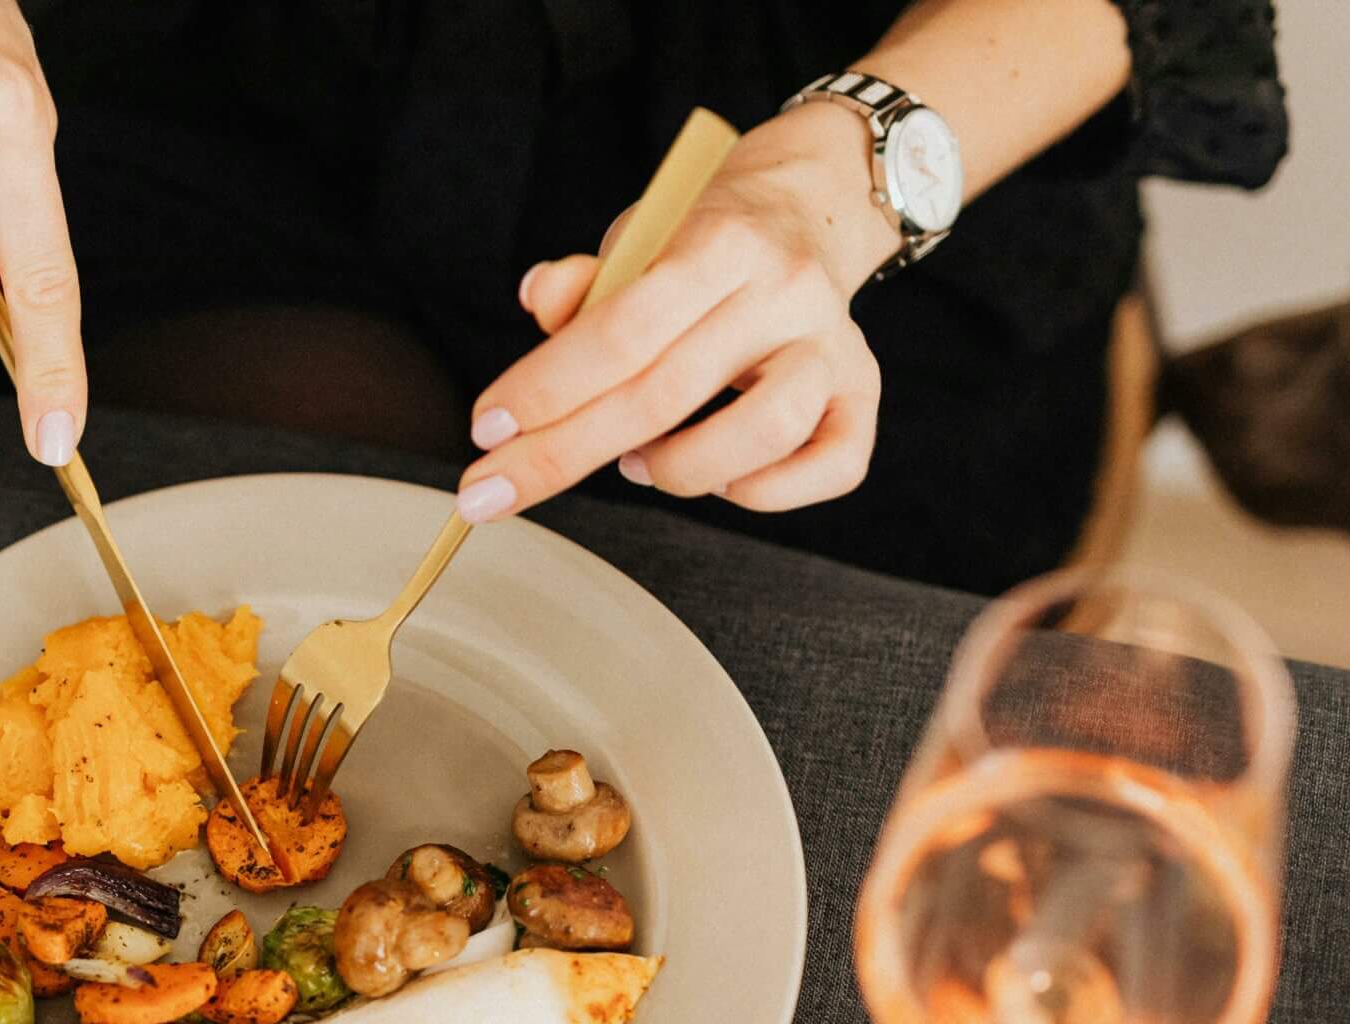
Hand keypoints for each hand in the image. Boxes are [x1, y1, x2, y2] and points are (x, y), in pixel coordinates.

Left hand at [456, 102, 900, 522]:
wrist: (809, 206)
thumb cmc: (704, 238)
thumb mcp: (637, 237)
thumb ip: (585, 281)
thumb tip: (540, 299)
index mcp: (720, 242)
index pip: (622, 329)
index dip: (547, 386)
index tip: (485, 428)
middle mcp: (785, 291)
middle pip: (665, 394)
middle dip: (563, 452)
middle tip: (494, 488)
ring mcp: (833, 345)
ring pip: (764, 433)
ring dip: (678, 469)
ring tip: (635, 463)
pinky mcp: (863, 391)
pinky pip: (834, 466)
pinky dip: (765, 492)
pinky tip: (717, 479)